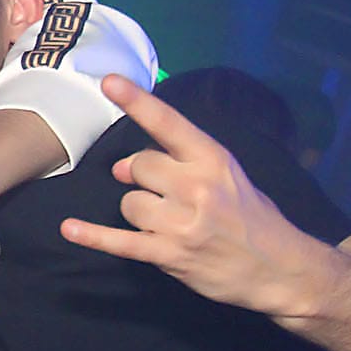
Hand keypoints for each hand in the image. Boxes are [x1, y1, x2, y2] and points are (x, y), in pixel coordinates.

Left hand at [60, 75, 329, 317]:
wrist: (281, 270)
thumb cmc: (251, 217)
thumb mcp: (227, 176)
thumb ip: (178, 163)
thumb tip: (121, 166)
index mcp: (213, 160)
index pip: (169, 124)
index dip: (137, 101)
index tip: (108, 81)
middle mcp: (196, 186)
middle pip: (138, 166)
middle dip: (142, 178)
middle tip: (166, 194)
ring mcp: (183, 223)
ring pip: (129, 204)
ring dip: (138, 213)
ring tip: (169, 225)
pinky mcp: (170, 254)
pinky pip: (121, 242)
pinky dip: (93, 236)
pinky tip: (69, 229)